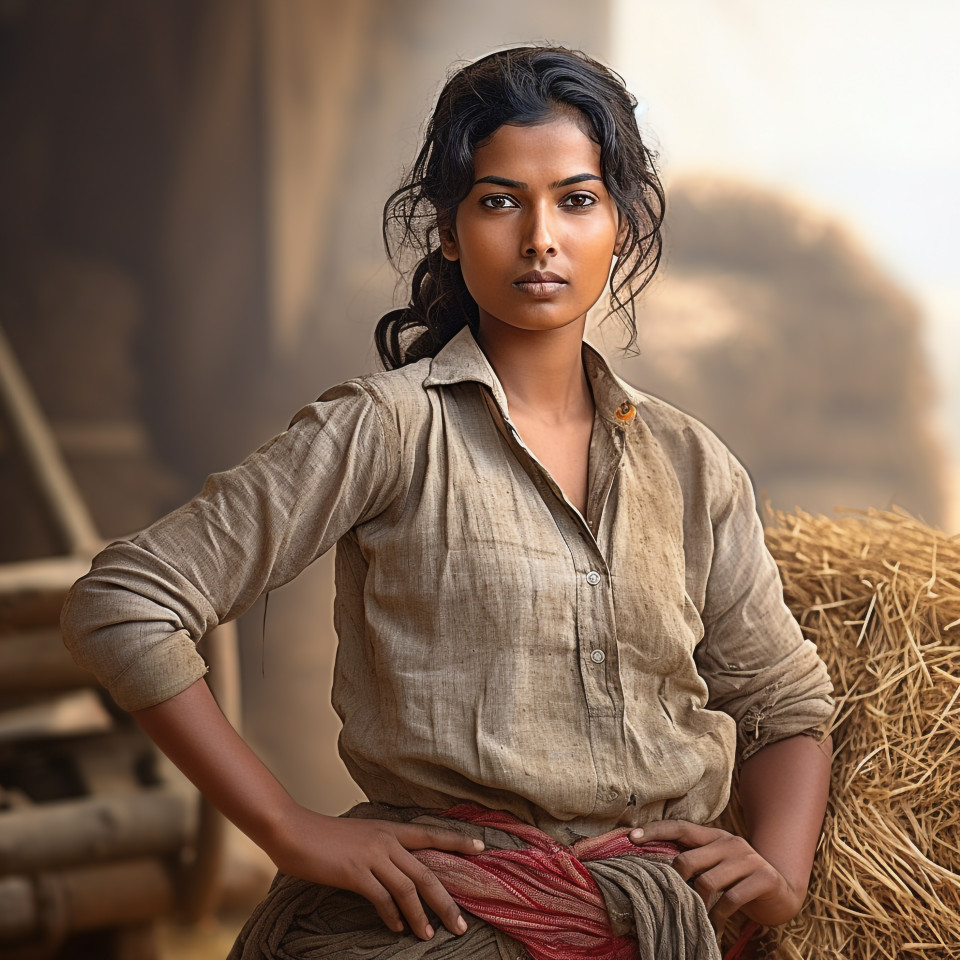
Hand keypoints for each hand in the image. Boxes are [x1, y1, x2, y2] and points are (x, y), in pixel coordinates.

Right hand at [264, 804, 483, 939]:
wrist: (294, 830)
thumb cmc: (325, 836)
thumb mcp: (361, 835)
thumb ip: (381, 848)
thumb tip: (397, 868)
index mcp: (390, 829)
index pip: (432, 834)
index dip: (457, 841)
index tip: (482, 848)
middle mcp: (387, 840)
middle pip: (427, 872)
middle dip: (446, 900)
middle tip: (461, 924)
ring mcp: (372, 855)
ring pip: (409, 888)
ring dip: (421, 915)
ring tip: (429, 935)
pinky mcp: (356, 872)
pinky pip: (382, 898)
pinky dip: (393, 916)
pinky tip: (397, 928)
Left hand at [629, 820, 801, 926]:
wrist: (781, 891)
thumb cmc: (738, 879)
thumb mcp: (716, 864)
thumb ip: (694, 860)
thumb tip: (655, 868)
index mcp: (714, 836)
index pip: (680, 827)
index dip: (656, 831)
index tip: (631, 838)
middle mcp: (730, 843)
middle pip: (688, 859)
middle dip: (676, 882)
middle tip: (673, 900)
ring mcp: (748, 859)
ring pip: (707, 882)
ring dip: (697, 905)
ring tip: (695, 918)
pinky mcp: (763, 879)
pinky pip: (730, 900)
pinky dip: (718, 917)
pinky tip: (714, 926)